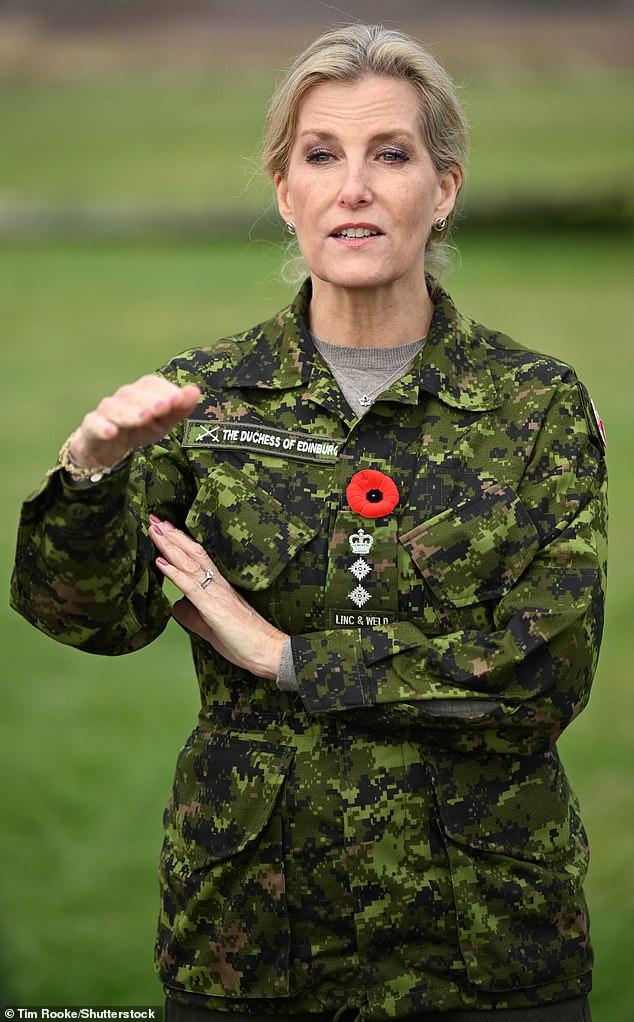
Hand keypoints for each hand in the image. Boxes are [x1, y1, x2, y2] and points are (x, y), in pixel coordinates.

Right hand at [69, 375, 200, 467]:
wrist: (108, 446)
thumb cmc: (140, 429)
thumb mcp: (163, 422)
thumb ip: (180, 408)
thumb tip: (195, 391)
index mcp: (142, 392)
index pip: (152, 384)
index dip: (164, 390)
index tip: (177, 399)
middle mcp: (123, 397)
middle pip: (134, 395)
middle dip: (149, 401)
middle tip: (162, 408)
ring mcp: (106, 411)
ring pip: (115, 408)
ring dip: (130, 413)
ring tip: (143, 418)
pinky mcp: (92, 425)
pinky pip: (95, 423)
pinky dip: (102, 426)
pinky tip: (112, 432)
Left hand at [148, 518, 287, 680]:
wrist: (268, 650)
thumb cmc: (244, 639)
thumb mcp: (210, 625)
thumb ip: (191, 614)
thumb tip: (175, 605)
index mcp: (218, 586)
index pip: (196, 557)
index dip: (179, 541)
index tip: (163, 527)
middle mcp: (217, 584)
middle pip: (191, 552)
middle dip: (171, 535)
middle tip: (153, 518)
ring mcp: (215, 593)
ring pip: (189, 563)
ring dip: (169, 545)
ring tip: (154, 529)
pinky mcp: (213, 607)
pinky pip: (191, 586)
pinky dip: (174, 573)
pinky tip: (160, 562)